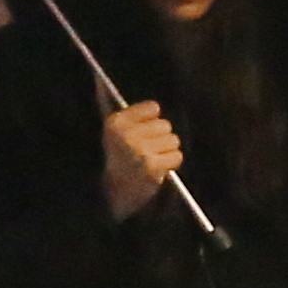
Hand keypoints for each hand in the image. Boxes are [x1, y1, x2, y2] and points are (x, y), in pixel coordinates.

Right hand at [100, 102, 182, 222]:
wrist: (111, 195)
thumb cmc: (117, 162)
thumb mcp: (113, 134)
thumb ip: (125, 114)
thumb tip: (125, 92)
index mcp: (116, 122)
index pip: (153, 108)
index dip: (152, 121)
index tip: (144, 133)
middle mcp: (127, 134)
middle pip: (165, 125)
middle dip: (160, 138)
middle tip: (147, 152)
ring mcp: (140, 150)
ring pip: (173, 140)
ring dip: (166, 151)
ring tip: (152, 161)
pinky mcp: (152, 166)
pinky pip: (176, 156)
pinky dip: (170, 164)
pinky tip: (158, 169)